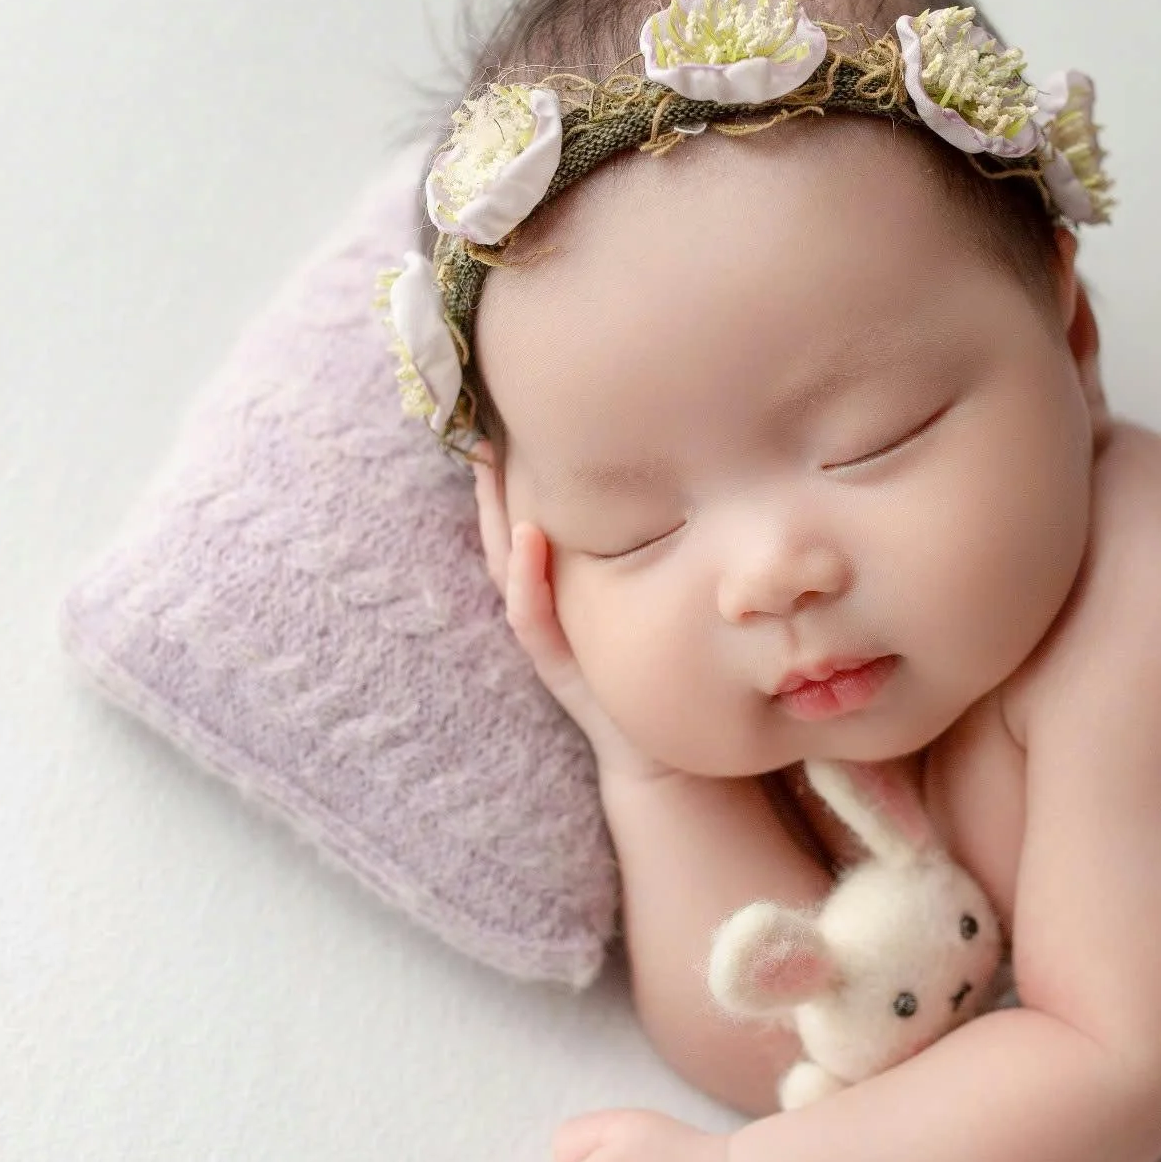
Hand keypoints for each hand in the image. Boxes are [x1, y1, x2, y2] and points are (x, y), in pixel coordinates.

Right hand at [472, 447, 667, 785]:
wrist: (657, 752)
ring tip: (488, 465)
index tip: (507, 409)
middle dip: (491, 477)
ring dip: (495, 515)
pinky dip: (526, 579)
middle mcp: (543, 597)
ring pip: (506, 562)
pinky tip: (529, 542)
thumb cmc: (659, 663)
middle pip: (504, 526)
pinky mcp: (556, 661)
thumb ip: (653, 542)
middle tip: (478, 421)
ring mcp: (545, 629)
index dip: (514, 465)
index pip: (528, 509)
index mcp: (560, 577)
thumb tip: (682, 472)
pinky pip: (532, 617)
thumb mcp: (652, 592)